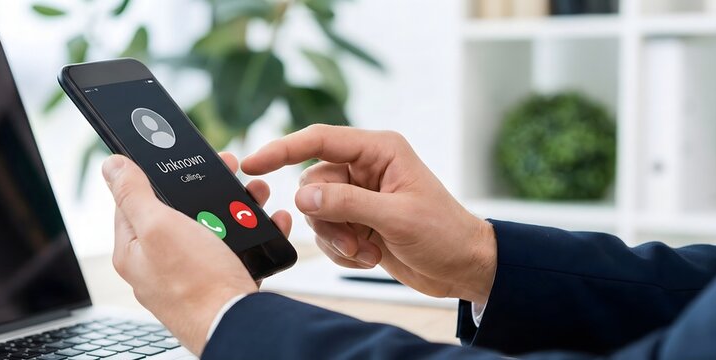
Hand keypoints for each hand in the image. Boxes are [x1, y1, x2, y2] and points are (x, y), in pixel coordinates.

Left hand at [102, 153, 291, 354]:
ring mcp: (190, 273)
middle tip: (229, 170)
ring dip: (236, 206)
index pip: (134, 200)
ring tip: (256, 194)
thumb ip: (133, 193)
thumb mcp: (158, 226)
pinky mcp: (218, 281)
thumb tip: (110, 166)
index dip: (157, 174)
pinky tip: (269, 223)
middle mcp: (158, 263)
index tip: (182, 157)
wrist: (238, 324)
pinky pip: (235, 247)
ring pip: (211, 226)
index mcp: (134, 250)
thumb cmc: (196, 283)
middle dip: (206, 188)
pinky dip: (253, 232)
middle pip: (178, 210)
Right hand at [242, 125, 495, 303]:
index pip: (320, 140)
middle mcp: (366, 168)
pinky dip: (343, 250)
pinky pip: (328, 233)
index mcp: (379, 150)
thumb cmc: (444, 234)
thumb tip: (302, 197)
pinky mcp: (358, 220)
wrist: (463, 268)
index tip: (253, 163)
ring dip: (337, 239)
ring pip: (317, 212)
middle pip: (314, 184)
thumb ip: (346, 204)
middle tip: (355, 241)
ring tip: (368, 251)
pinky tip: (370, 256)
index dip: (282, 149)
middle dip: (328, 219)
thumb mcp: (396, 217)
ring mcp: (360, 195)